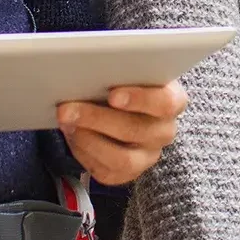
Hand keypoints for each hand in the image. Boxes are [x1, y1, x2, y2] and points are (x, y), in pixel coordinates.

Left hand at [57, 82, 188, 185]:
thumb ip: (120, 69)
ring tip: (66, 123)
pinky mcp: (128, 174)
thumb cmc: (127, 83)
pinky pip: (106, 171)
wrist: (127, 109)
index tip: (112, 94)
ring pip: (121, 158)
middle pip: (134, 130)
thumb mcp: (130, 71)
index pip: (165, 103)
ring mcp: (148, 156)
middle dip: (96, 118)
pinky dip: (84, 153)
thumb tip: (90, 65)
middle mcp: (164, 132)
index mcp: (173, 101)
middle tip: (66, 108)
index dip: (139, 99)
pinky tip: (72, 135)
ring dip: (87, 139)